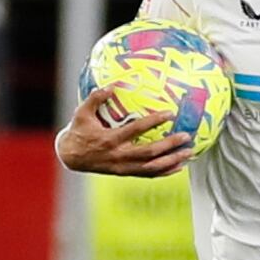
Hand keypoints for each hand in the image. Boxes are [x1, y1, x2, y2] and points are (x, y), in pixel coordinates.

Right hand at [56, 87, 193, 176]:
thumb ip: (96, 98)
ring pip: (151, 167)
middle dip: (169, 145)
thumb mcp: (82, 112)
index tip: (170, 113)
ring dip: (172, 161)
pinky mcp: (125, 173)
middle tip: (186, 136)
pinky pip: (148, 175)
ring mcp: (123, 167)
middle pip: (149, 152)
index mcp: (110, 139)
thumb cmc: (79, 131)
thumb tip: (112, 85)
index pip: (135, 130)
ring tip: (188, 153)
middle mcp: (119, 155)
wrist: (71, 156)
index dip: (153, 122)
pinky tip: (179, 167)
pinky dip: (164, 172)